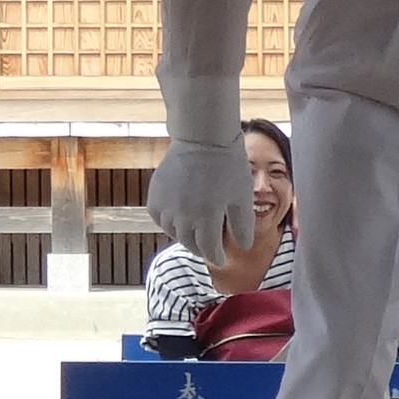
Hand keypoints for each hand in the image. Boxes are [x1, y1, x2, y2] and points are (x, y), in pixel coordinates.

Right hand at [146, 140, 254, 256]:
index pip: (209, 248)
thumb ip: (243, 224)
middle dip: (201, 248)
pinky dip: (169, 222)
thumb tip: (244, 247)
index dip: (216, 256)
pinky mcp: (155, 195)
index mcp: (207, 216)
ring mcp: (166, 205)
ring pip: (173, 232)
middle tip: (208, 248)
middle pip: (190, 243)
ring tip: (194, 233)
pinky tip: (178, 219)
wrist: (202, 139)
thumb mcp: (242, 196)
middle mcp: (183, 215)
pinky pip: (159, 218)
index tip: (220, 259)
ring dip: (185, 236)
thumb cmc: (228, 166)